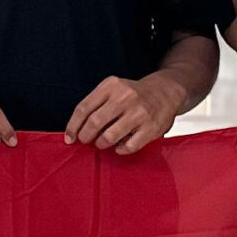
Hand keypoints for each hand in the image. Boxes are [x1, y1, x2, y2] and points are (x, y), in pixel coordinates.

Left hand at [65, 74, 183, 154]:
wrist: (166, 91)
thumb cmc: (134, 94)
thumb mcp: (114, 89)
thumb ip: (96, 104)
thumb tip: (76, 130)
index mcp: (112, 86)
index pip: (83, 108)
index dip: (73, 126)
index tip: (69, 137)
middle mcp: (125, 97)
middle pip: (94, 123)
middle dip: (85, 136)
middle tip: (86, 140)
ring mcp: (139, 113)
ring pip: (109, 136)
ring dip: (101, 144)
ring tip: (102, 143)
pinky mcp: (150, 128)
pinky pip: (128, 146)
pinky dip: (120, 150)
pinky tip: (119, 146)